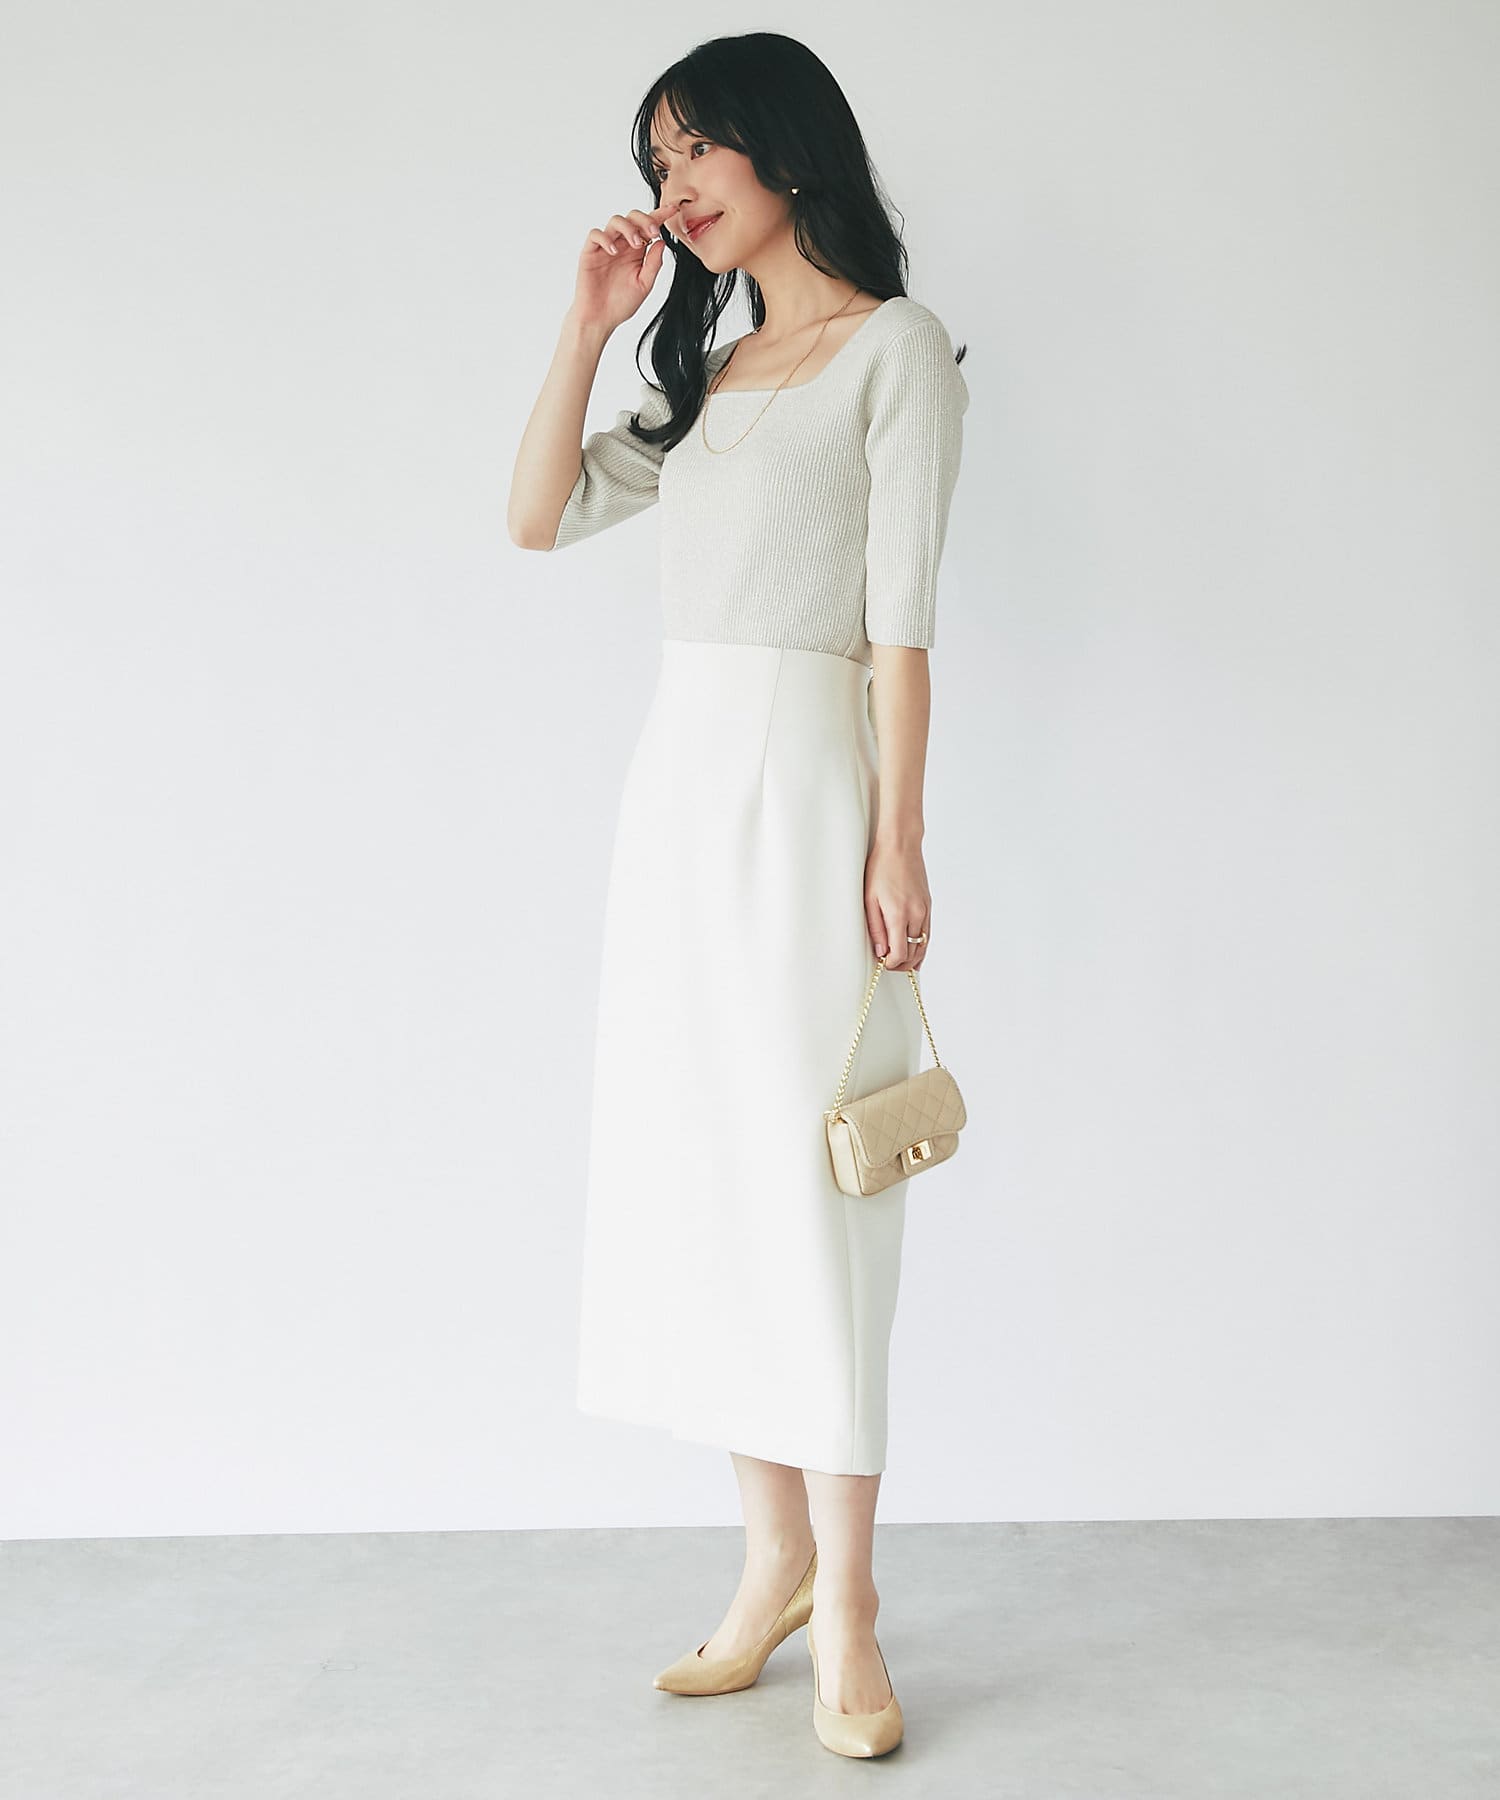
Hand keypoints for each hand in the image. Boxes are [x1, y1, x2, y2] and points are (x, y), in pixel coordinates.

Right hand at [571, 200, 679, 333]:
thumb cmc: (621, 304)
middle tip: (653, 232)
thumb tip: (662, 242)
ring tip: (636, 244)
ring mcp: (606, 247)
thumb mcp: (644, 285)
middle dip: (645, 220)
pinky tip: (614, 250)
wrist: (600, 319)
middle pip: (633, 217)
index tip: (674, 209)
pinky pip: (596, 234)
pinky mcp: (590, 252)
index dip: (660, 216)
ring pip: (615, 221)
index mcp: (637, 251)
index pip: (648, 227)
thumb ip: (654, 264)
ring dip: (628, 228)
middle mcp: (622, 245)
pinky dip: (605, 238)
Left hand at [865, 842, 930, 971]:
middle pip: (914, 953)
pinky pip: (927, 932)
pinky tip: (914, 950)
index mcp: (899, 915)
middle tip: (889, 965)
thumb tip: (881, 951)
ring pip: (924, 945)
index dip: (891, 964)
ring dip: (913, 957)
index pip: (900, 953)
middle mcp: (916, 915)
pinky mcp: (928, 905)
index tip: (882, 963)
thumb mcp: (870, 899)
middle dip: (902, 964)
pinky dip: (921, 944)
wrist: (901, 846)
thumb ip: (876, 928)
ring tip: (901, 962)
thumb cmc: (881, 868)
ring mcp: (925, 910)